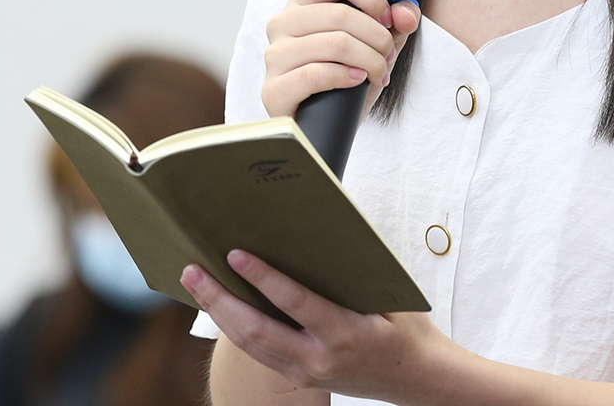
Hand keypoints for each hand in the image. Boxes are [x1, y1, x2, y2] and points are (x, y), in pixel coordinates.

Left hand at [184, 250, 453, 403]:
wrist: (420, 379)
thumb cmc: (408, 330)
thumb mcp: (389, 296)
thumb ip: (351, 273)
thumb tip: (315, 234)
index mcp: (346, 334)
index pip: (294, 303)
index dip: (263, 278)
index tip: (236, 254)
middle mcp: (320, 359)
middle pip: (256, 330)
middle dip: (220, 299)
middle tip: (194, 270)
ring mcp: (308, 373)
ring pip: (250, 346)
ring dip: (220, 314)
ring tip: (197, 284)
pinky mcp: (302, 379)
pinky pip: (261, 353)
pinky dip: (236, 330)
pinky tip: (222, 309)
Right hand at [262, 0, 419, 117]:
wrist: (325, 128)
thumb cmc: (348, 80)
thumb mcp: (378, 45)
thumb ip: (396, 21)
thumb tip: (405, 13)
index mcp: (305, 2)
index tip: (388, 16)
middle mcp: (283, 22)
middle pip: (340, 13)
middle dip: (378, 36)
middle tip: (388, 54)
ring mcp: (275, 55)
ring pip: (335, 43)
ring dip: (370, 60)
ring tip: (377, 73)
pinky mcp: (273, 89)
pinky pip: (316, 74)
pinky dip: (346, 77)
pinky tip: (356, 81)